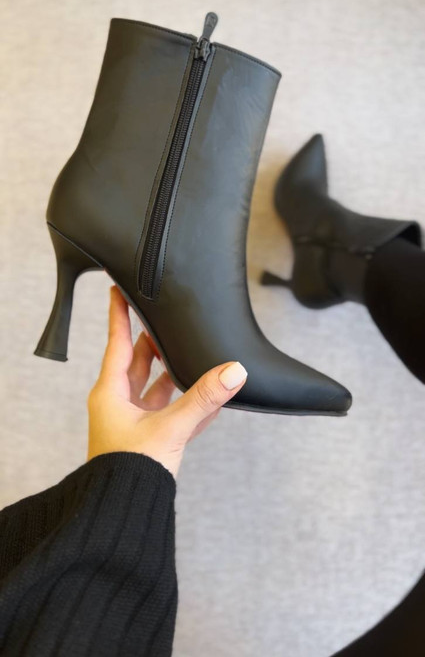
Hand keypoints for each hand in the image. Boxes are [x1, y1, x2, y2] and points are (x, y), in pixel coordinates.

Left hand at [87, 285, 247, 478]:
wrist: (123, 513)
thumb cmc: (130, 471)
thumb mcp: (170, 429)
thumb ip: (203, 400)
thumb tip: (234, 371)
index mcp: (111, 393)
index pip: (118, 342)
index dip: (120, 315)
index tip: (118, 289)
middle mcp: (119, 403)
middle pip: (138, 360)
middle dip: (152, 340)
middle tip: (167, 318)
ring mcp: (133, 421)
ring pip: (154, 385)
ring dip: (171, 370)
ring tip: (191, 350)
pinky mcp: (149, 438)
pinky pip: (169, 410)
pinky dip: (185, 400)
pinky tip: (207, 393)